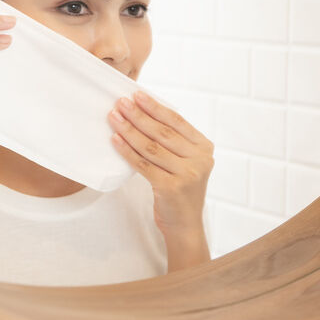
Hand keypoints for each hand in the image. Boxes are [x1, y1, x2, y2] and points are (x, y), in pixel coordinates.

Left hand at [108, 91, 213, 268]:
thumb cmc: (180, 189)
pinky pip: (143, 164)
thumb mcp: (185, 162)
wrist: (185, 224)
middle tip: (121, 103)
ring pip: (151, 147)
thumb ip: (174, 141)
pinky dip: (127, 151)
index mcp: (204, 148)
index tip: (137, 95)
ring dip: (129, 130)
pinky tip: (115, 140)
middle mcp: (200, 159)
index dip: (155, 107)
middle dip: (139, 116)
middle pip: (163, 132)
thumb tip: (144, 113)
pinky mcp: (170, 187)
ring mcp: (187, 174)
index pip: (177, 122)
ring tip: (114, 118)